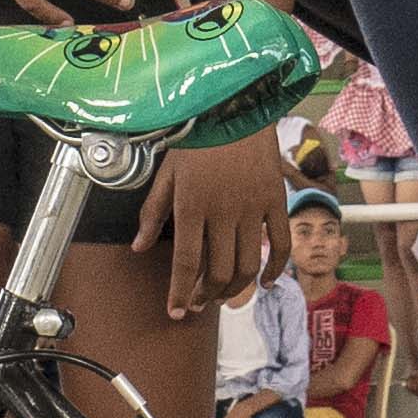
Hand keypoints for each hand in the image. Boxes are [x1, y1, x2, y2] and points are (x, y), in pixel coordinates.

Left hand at [134, 133, 291, 316]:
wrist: (235, 105)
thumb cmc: (196, 138)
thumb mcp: (166, 172)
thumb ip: (152, 212)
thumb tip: (138, 248)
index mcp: (191, 205)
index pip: (185, 262)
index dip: (179, 291)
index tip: (175, 312)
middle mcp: (223, 211)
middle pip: (217, 270)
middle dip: (204, 295)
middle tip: (195, 303)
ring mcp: (252, 208)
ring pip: (247, 264)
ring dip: (234, 289)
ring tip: (220, 296)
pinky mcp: (275, 201)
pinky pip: (280, 244)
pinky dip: (275, 269)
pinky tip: (265, 283)